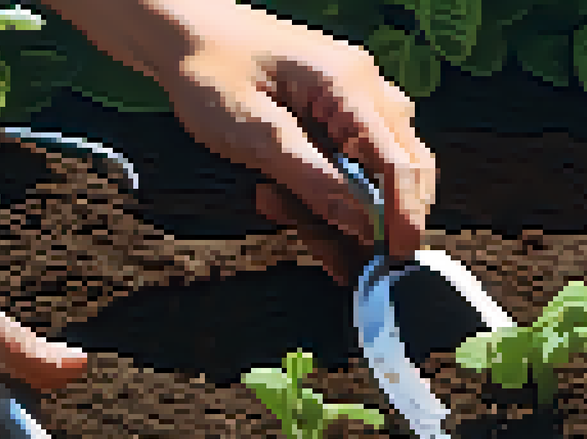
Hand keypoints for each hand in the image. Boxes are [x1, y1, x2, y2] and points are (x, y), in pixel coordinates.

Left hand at [149, 2, 435, 285]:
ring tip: (290, 212)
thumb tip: (360, 222)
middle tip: (360, 255)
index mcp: (347, 84)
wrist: (181, 34)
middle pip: (405, 162)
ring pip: (379, 164)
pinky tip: (293, 203)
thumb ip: (312, 181)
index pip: (399, 161)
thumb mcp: (255, 135)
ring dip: (347, 202)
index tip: (397, 256)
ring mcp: (351, 94)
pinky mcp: (335, 107)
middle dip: (385, 213)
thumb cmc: (208, 69)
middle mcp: (361, 84)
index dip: (404, 215)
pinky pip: (353, 156)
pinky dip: (332, 188)